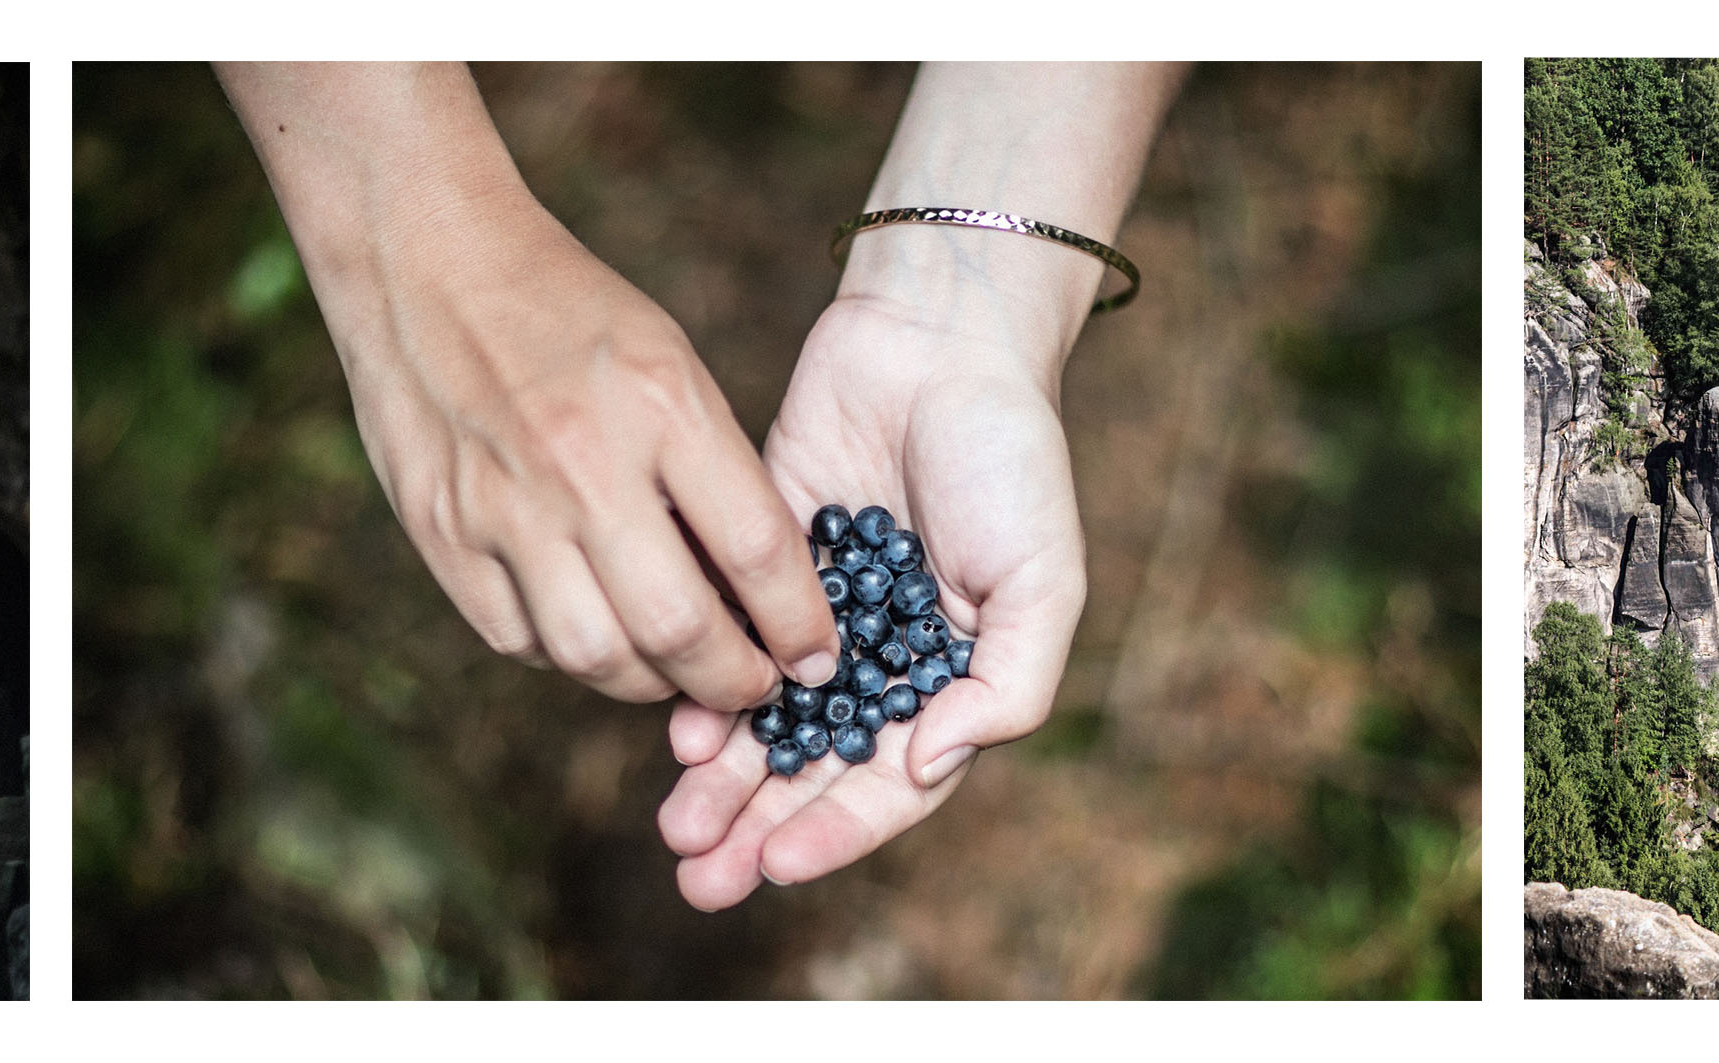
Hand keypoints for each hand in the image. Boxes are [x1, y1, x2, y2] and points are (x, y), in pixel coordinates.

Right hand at [218, 63, 841, 710]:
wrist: (423, 261)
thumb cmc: (568, 311)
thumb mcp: (667, 361)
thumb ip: (712, 469)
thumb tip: (759, 589)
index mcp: (661, 403)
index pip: (757, 549)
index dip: (799, 624)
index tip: (816, 657)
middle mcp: (582, 463)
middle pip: (678, 628)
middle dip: (734, 682)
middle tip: (753, 686)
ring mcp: (502, 505)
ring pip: (595, 657)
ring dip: (650, 683)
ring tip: (673, 667)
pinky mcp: (440, 533)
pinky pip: (518, 640)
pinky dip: (566, 654)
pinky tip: (590, 628)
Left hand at [651, 281, 1090, 910]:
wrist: (936, 338)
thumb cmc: (1010, 458)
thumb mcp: (1044, 581)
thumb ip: (1007, 686)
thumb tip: (931, 762)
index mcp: (951, 679)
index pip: (888, 783)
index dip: (837, 832)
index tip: (779, 864)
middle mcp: (877, 661)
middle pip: (811, 771)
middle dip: (758, 829)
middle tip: (700, 879)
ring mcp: (814, 615)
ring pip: (757, 722)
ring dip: (720, 782)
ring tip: (676, 826)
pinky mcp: (758, 563)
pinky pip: (721, 643)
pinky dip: (697, 692)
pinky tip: (675, 730)